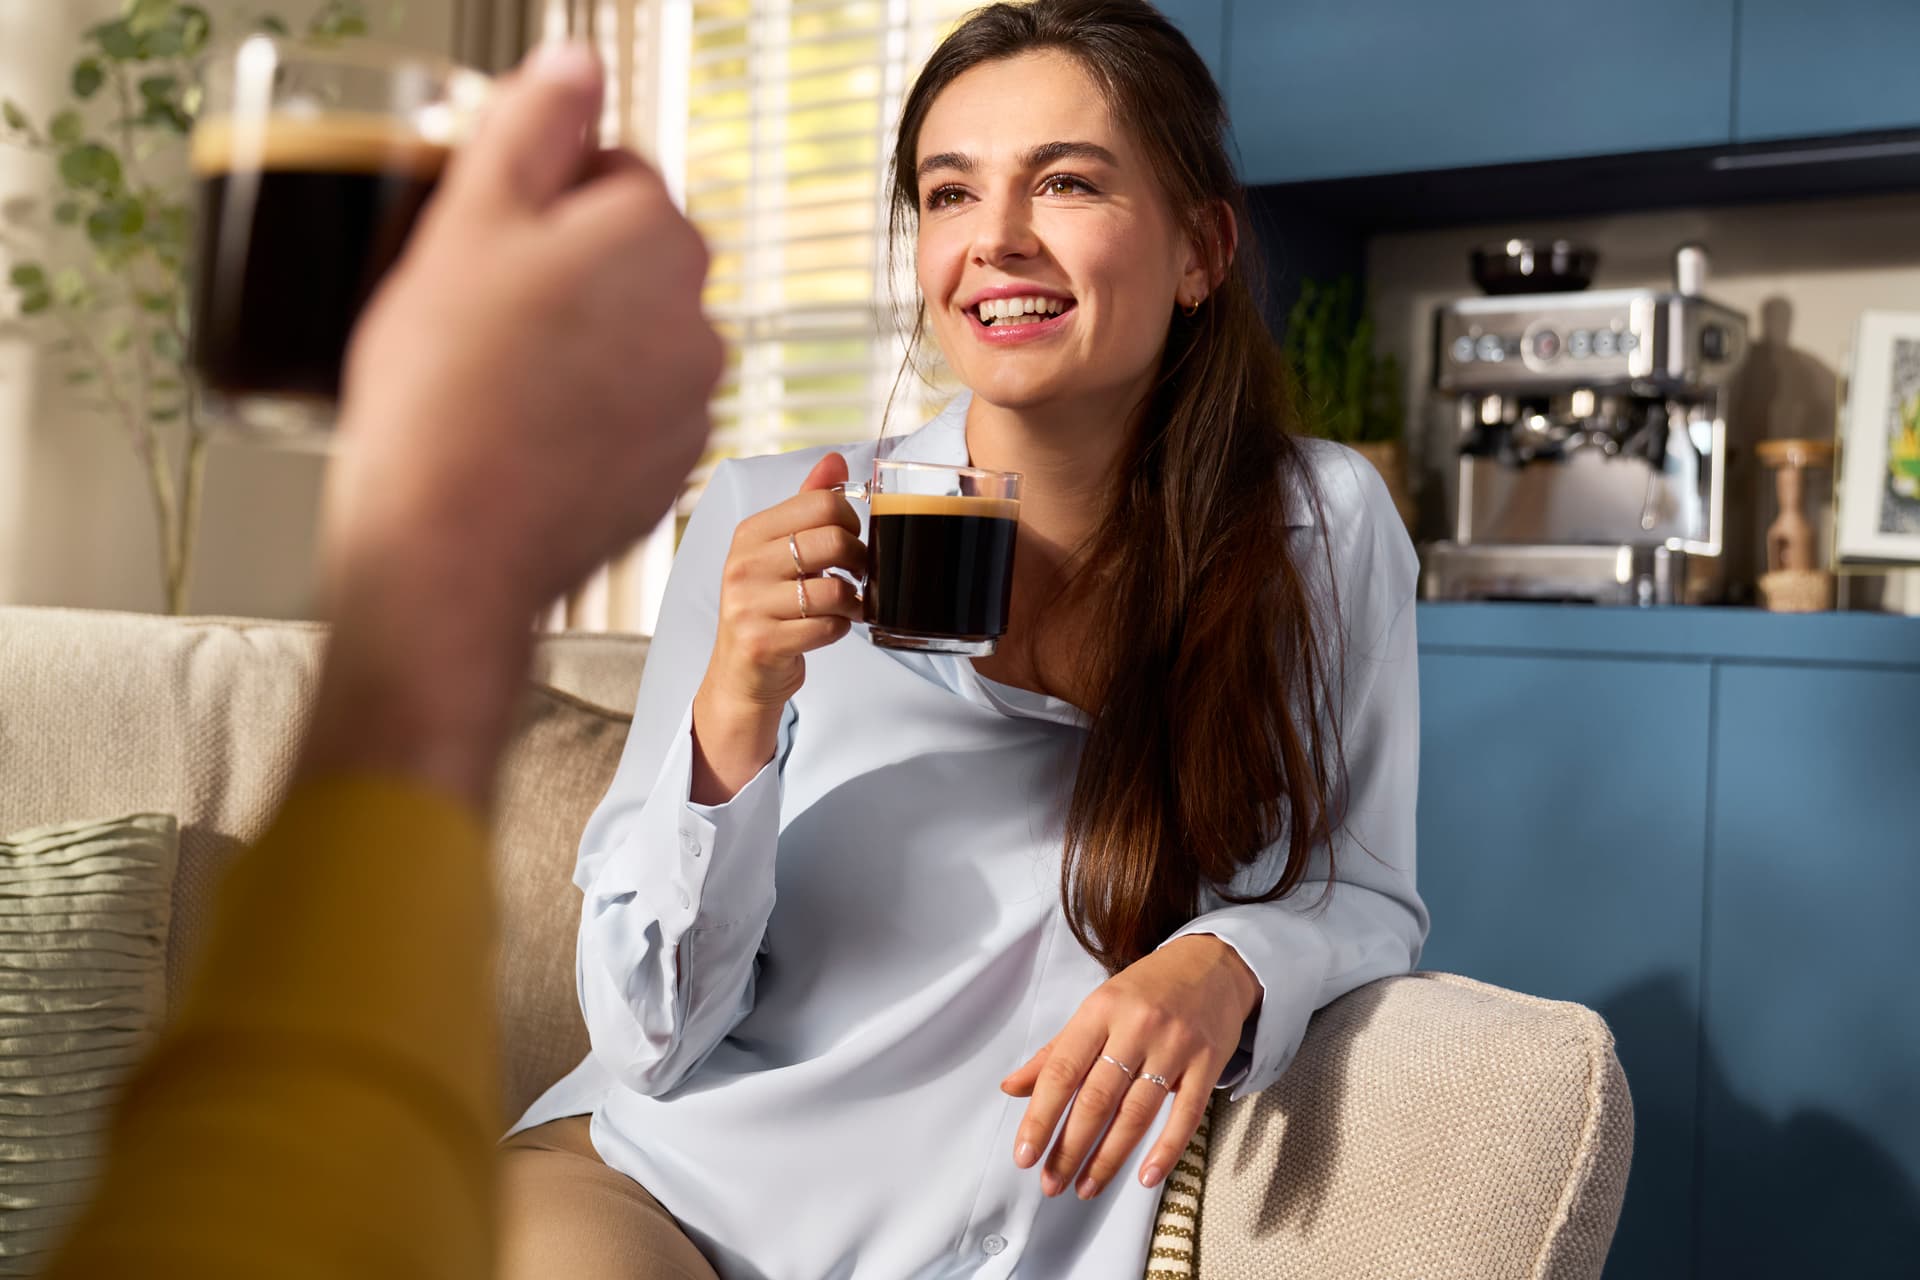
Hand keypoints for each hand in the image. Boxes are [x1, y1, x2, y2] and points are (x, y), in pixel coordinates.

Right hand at [325, 41, 720, 623]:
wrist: (452, 547)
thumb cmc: (445, 392)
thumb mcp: (466, 221)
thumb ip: (531, 123)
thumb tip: (576, 66)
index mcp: (655, 233)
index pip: (610, 172)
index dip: (536, 201)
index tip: (487, 245)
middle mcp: (697, 313)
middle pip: (627, 256)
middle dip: (564, 271)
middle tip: (481, 317)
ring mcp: (692, 398)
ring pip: (629, 335)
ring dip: (579, 343)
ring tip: (500, 386)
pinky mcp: (672, 465)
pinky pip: (630, 410)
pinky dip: (589, 413)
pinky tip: (527, 436)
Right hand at [690, 453, 864, 800]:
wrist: (742, 675)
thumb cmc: (769, 607)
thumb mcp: (780, 552)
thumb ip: (807, 505)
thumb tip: (835, 459)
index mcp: (749, 533)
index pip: (820, 503)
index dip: (851, 521)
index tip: (850, 540)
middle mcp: (743, 565)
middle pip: (832, 540)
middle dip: (859, 561)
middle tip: (857, 575)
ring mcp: (749, 605)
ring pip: (834, 589)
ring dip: (853, 601)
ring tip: (846, 605)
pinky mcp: (763, 642)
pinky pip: (828, 627)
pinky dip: (841, 629)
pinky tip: (828, 628)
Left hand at [1000, 935, 1260, 1199]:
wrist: (1214, 963)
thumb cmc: (1148, 989)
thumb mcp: (1098, 1007)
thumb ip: (1056, 1051)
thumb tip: (1012, 1087)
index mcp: (1100, 1009)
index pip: (1062, 1071)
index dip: (1040, 1116)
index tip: (1024, 1154)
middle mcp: (1137, 1026)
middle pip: (1097, 1098)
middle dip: (1070, 1148)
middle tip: (1052, 1183)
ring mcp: (1175, 1045)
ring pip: (1137, 1112)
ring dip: (1109, 1157)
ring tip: (1086, 1187)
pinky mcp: (1208, 1062)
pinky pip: (1186, 1114)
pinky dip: (1166, 1150)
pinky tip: (1145, 1176)